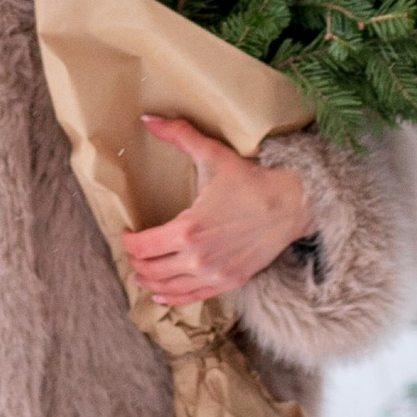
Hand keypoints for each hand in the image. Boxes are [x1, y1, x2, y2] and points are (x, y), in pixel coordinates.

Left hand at [120, 116, 312, 309]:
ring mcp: (214, 274)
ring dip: (149, 282)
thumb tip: (147, 118)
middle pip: (150, 270)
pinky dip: (172, 298)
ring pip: (167, 288)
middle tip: (132, 252)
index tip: (127, 233)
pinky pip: (192, 298)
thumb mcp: (212, 155)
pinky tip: (161, 295)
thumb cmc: (250, 181)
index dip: (128, 242)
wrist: (290, 206)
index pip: (142, 246)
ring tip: (142, 273)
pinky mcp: (229, 282)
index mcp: (188, 229)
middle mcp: (198, 258)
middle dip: (135, 262)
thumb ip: (178, 135)